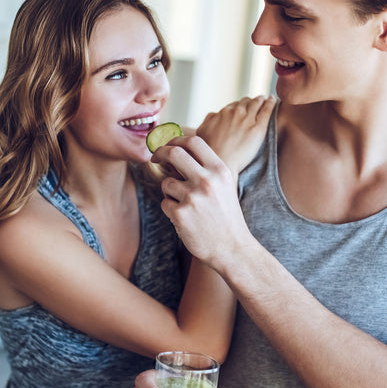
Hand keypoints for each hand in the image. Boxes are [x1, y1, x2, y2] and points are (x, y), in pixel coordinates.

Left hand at [152, 135, 253, 267]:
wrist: (232, 248)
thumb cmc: (226, 217)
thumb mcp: (224, 186)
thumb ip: (205, 169)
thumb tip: (177, 151)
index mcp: (219, 170)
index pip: (193, 141)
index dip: (176, 139)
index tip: (168, 144)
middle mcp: (207, 180)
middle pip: (174, 153)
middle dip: (160, 153)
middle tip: (154, 158)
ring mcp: (193, 197)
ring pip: (166, 183)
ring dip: (169, 192)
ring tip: (185, 205)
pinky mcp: (180, 214)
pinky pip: (165, 203)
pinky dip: (171, 210)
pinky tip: (186, 220)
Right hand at [196, 95, 276, 175]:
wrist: (222, 163)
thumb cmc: (210, 151)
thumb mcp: (202, 132)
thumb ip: (208, 120)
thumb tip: (214, 114)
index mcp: (223, 112)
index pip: (234, 105)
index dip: (240, 106)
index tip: (243, 109)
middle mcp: (236, 112)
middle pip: (246, 102)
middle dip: (250, 102)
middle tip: (256, 103)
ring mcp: (248, 119)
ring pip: (257, 103)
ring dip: (261, 99)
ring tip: (266, 99)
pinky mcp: (259, 127)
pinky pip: (267, 110)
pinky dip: (270, 103)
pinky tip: (272, 99)